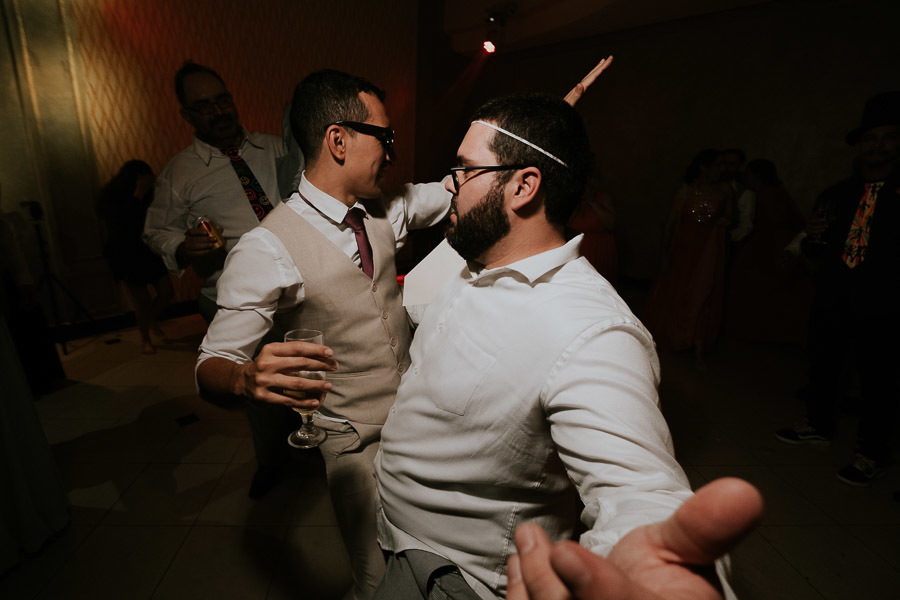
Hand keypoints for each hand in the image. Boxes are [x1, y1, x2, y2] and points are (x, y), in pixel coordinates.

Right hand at [177, 224, 221, 261]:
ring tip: (212, 245)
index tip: (206, 232)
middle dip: (205, 239)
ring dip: (204, 245)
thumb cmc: (196, 242)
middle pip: (195, 239)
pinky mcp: (189, 254)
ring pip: (195, 245)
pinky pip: (195, 253)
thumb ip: (210, 233)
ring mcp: (187, 247)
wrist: (188, 252)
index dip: (199, 231)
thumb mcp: (200, 236)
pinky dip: (202, 252)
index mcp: (189, 234)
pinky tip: (208, 251)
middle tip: (214, 239)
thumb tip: (220, 229)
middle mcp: (187, 240)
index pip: (192, 231)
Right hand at [237, 340, 336, 409]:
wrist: (241, 381)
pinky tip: (315, 401)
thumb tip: (320, 356)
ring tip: (328, 386)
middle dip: (320, 366)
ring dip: (316, 385)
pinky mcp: (265, 397)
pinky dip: (304, 402)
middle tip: (334, 368)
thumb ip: (291, 353)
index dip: (316, 350)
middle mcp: (267, 364)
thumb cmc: (265, 366)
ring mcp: (266, 381)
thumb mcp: (273, 354)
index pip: (297, 348)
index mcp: (270, 350)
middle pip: (300, 364)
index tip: (330, 353)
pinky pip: (288, 400)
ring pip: (297, 383)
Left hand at [506, 478, 762, 599]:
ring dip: (532, 582)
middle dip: (550, 582)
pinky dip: (521, 594)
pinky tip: (520, 566)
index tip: (567, 555)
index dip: (598, 589)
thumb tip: (742, 493)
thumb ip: (705, 525)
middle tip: (537, 542)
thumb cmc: (665, 584)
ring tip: (529, 542)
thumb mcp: (687, 549)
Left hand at [564, 56, 613, 105]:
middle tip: (610, 57)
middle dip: (602, 66)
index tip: (608, 59)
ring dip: (597, 69)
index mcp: (580, 88)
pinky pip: (587, 83)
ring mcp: (578, 89)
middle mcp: (579, 87)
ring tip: (602, 62)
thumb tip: (580, 84)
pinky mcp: (576, 93)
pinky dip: (591, 77)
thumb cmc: (562, 110)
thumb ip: (575, 95)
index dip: (601, 67)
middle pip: (592, 73)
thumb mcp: (570, 103)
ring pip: (590, 76)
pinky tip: (592, 77)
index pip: (593, 75)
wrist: (555, 114)